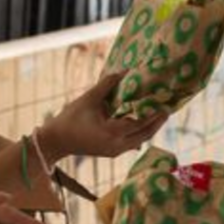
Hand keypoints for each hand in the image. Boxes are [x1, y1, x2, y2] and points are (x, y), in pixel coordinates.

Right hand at [40, 73, 166, 161]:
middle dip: (157, 123)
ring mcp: (115, 151)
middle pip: (144, 135)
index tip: (165, 104)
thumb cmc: (70, 119)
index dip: (153, 114)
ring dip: (149, 128)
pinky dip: (139, 133)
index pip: (139, 123)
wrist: (55, 141)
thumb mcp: (88, 99)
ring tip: (158, 114)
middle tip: (167, 109)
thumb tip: (124, 71)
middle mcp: (117, 145)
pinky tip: (143, 122)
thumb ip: (107, 85)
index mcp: (112, 132)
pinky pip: (132, 143)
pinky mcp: (112, 152)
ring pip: (139, 140)